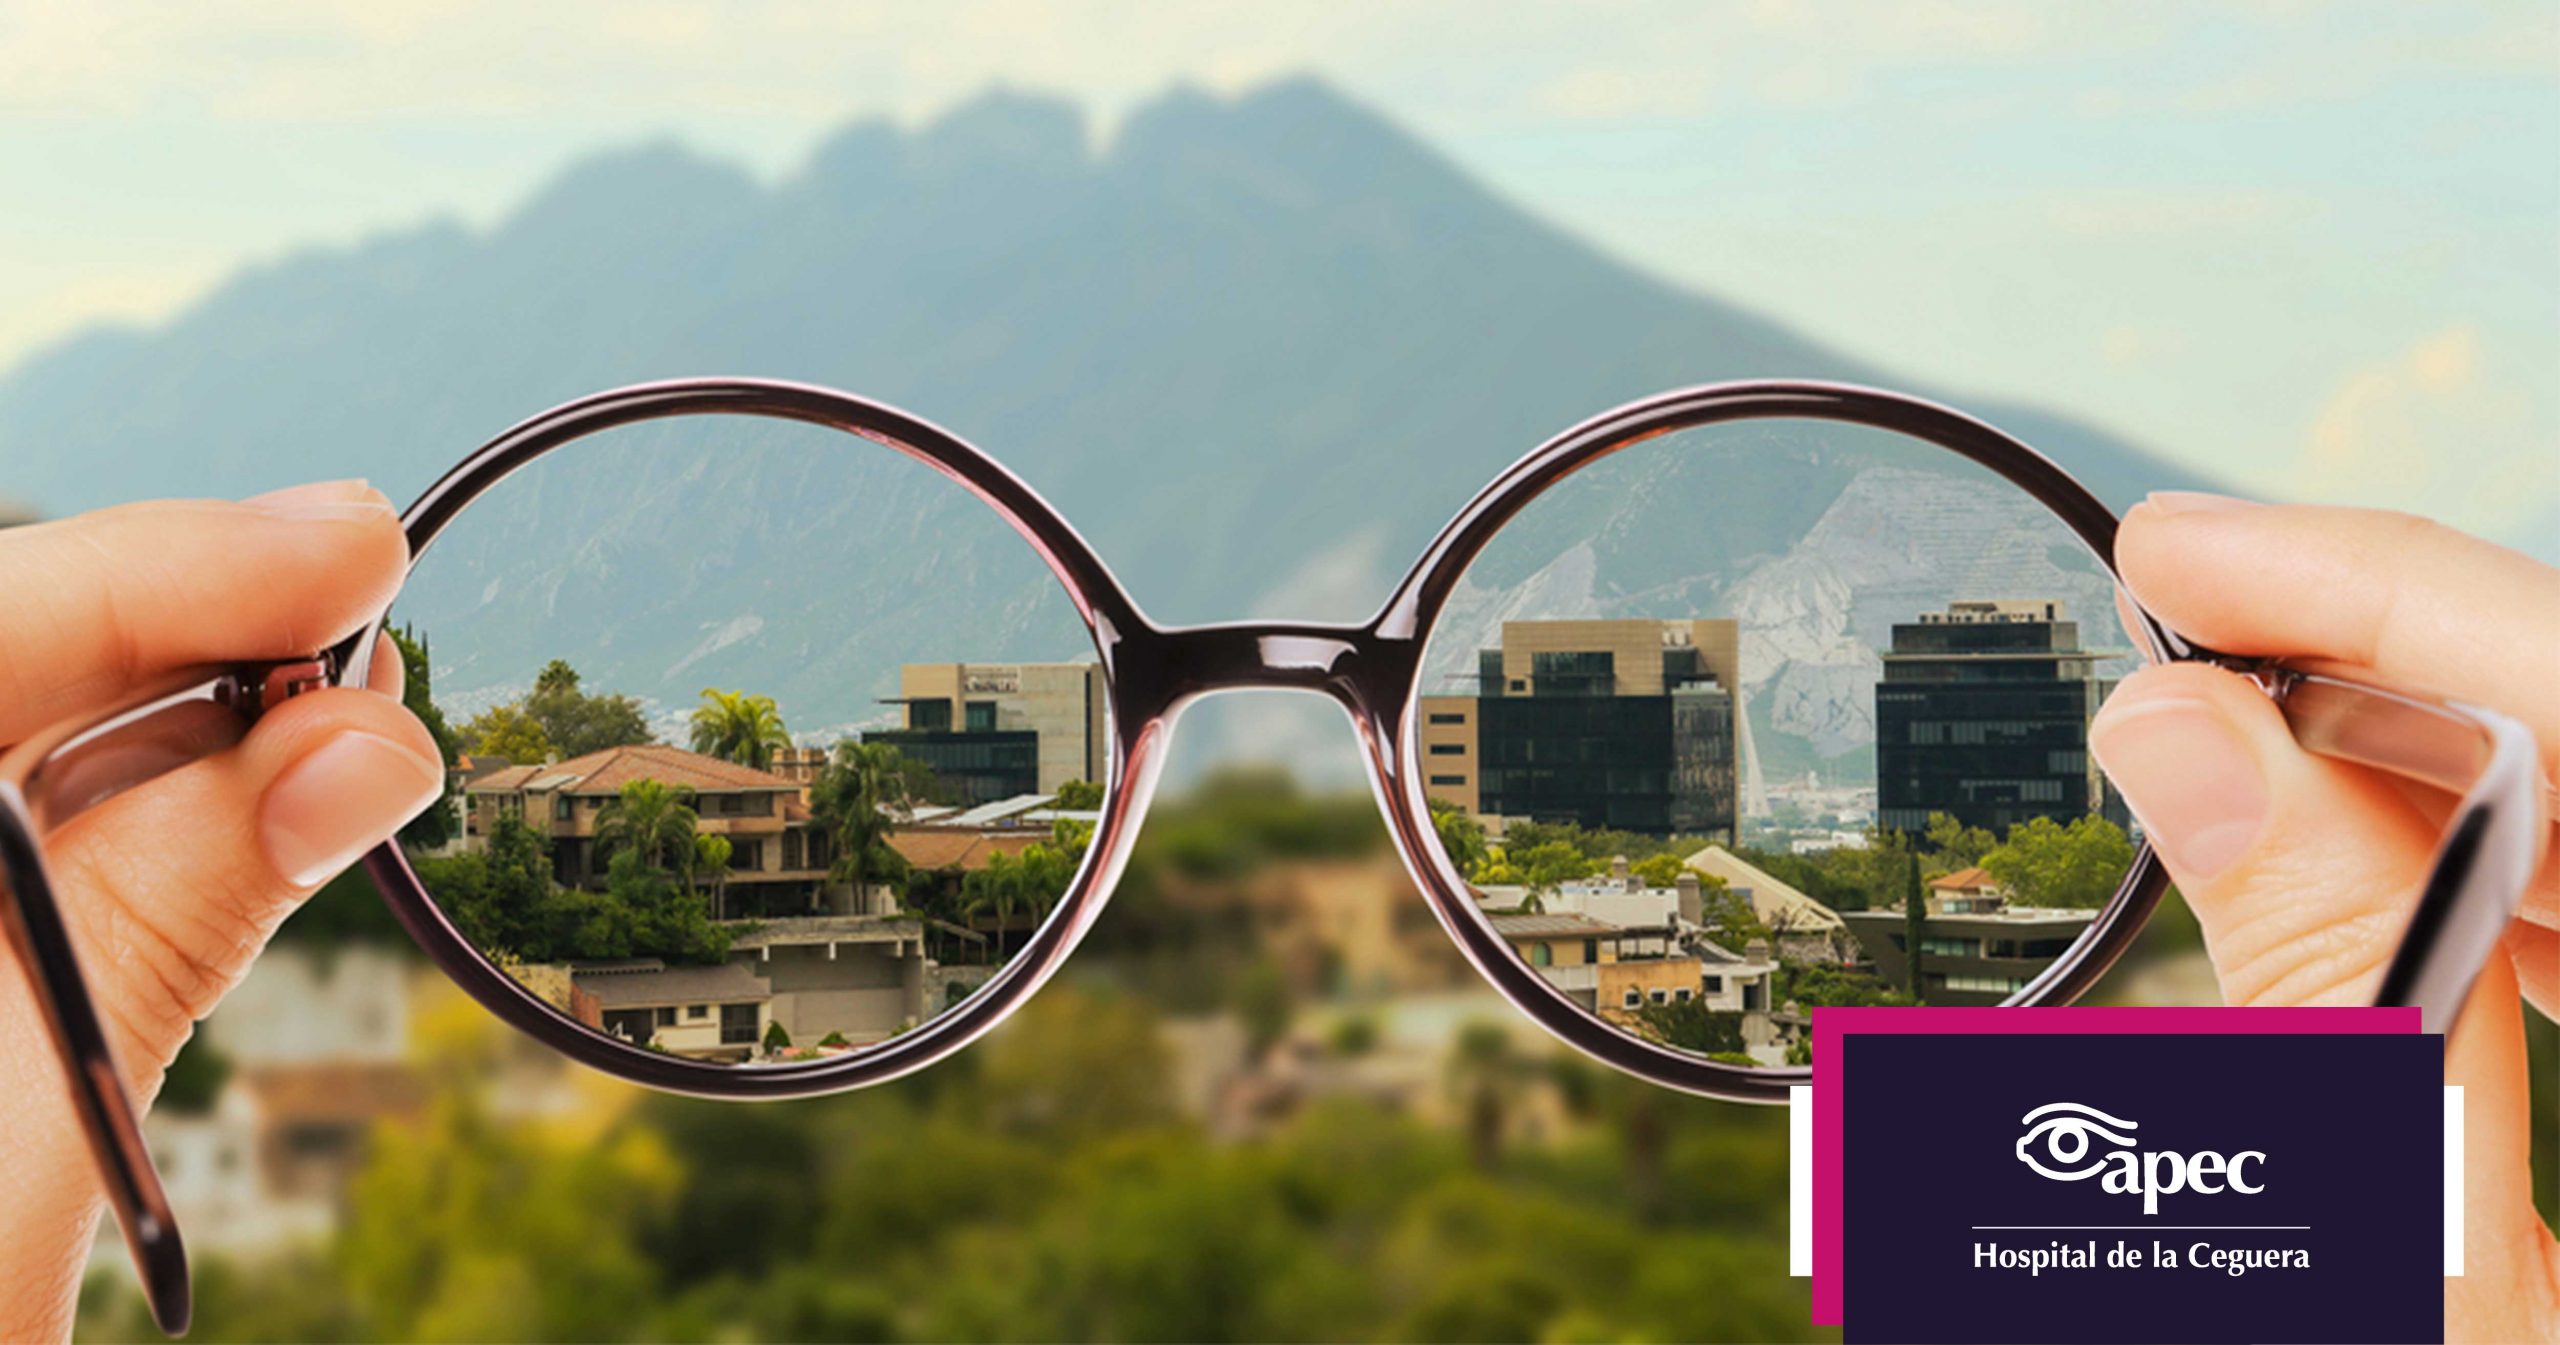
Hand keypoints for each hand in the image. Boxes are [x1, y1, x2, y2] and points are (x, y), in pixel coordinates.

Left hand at [0, 482, 439, 1342]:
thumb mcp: (40, 1123)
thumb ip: (171, 919)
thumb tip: (360, 744)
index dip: (155, 566)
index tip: (349, 546)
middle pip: (14, 659)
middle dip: (188, 617)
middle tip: (371, 605)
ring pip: (40, 740)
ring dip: (202, 716)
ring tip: (353, 720)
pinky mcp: (2, 969)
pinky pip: (66, 840)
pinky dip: (177, 814)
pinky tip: (277, 796)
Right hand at [2092, 494, 2558, 1343]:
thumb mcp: (2395, 1288)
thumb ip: (2318, 1015)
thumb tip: (2190, 744)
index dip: (2403, 598)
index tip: (2189, 549)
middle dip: (2380, 672)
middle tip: (2158, 631)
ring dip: (2398, 772)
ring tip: (2204, 732)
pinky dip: (2456, 882)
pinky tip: (2328, 862)